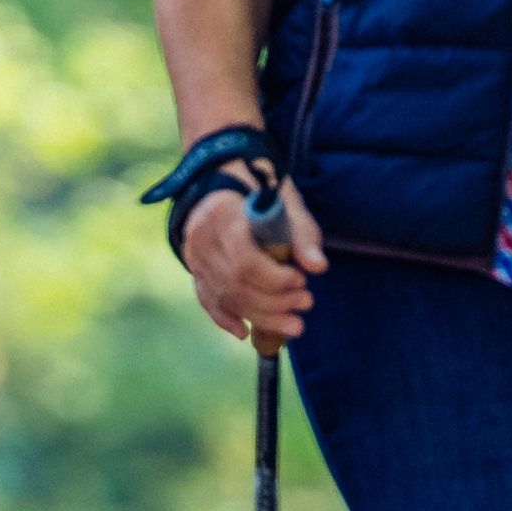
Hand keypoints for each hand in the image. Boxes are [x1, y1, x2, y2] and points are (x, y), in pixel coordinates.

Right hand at [184, 177, 324, 347]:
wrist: (222, 178)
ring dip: (260, 317)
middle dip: (274, 303)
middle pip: (235, 283)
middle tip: (306, 303)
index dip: (276, 280)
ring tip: (294, 324)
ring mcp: (194, 255)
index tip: (301, 280)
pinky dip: (226, 319)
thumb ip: (302, 233)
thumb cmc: (260, 188)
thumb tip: (318, 267)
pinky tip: (246, 332)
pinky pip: (207, 300)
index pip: (245, 260)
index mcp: (222, 212)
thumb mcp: (286, 201)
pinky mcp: (194, 268)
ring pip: (224, 297)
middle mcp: (201, 236)